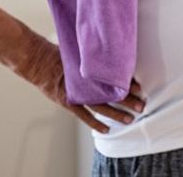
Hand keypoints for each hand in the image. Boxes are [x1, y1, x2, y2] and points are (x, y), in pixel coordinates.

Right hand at [24, 39, 144, 132]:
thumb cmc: (63, 54)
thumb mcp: (81, 51)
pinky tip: (106, 130)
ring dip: (116, 114)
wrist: (40, 61)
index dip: (128, 83)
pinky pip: (84, 115)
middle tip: (142, 106)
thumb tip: (116, 51)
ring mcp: (78, 94)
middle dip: (128, 100)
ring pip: (101, 107)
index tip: (140, 87)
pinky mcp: (69, 102)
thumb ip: (96, 56)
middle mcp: (87, 83)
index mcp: (92, 70)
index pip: (114, 78)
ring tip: (130, 119)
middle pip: (111, 94)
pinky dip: (95, 123)